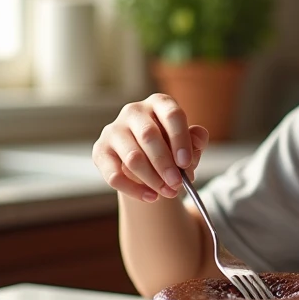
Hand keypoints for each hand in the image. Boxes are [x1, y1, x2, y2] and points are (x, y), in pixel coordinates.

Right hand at [92, 93, 208, 202]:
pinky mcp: (100, 150)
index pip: (171, 115)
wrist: (147, 164)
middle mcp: (134, 111)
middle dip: (165, 164)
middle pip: (149, 136)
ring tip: (168, 192)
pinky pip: (115, 175)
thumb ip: (196, 140)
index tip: (186, 162)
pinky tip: (151, 196)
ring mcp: (114, 130)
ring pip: (132, 158)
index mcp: (159, 103)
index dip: (180, 139)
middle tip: (177, 184)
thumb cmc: (171, 149)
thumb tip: (197, 139)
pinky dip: (135, 190)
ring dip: (152, 179)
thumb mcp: (188, 144)